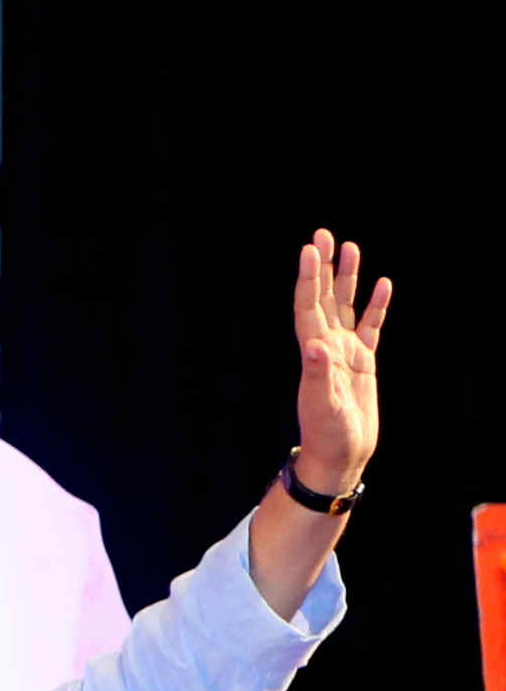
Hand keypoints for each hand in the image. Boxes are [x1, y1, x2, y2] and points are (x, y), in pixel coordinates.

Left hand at [287, 230, 387, 497]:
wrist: (341, 455)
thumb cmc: (328, 434)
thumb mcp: (323, 404)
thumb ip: (319, 374)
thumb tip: (315, 346)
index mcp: (315, 354)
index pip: (309, 308)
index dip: (309, 279)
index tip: (309, 251)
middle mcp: (327, 348)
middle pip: (324, 299)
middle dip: (323, 268)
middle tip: (322, 235)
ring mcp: (345, 354)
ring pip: (347, 307)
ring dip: (347, 279)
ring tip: (349, 247)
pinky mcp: (362, 364)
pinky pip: (370, 327)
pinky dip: (375, 306)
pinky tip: (382, 285)